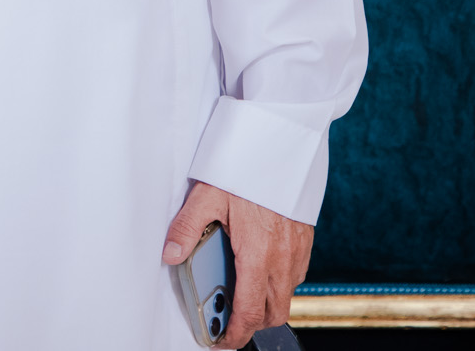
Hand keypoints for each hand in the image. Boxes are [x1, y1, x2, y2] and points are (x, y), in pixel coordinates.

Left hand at [161, 181, 311, 348]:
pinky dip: (279, 282)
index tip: (223, 340)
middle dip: (253, 323)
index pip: (249, 311)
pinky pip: (296, 275)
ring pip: (287, 294)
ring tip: (241, 291)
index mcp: (258, 254)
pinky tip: (260, 266)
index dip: (236, 333)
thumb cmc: (246, 167)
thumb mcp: (207, 195)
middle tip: (229, 319)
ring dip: (267, 302)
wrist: (281, 142)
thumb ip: (186, 228)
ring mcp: (298, 250)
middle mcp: (283, 258)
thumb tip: (170, 254)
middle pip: (274, 312)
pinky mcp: (305, 239)